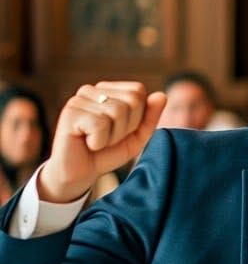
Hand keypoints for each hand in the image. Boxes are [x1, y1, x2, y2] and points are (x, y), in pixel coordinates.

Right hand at [38, 83, 166, 202]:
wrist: (80, 173)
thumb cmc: (107, 153)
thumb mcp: (137, 137)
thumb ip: (150, 117)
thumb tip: (161, 95)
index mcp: (107, 90)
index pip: (138, 91)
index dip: (138, 117)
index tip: (121, 131)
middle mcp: (91, 90)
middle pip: (132, 100)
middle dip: (127, 127)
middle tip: (108, 138)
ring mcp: (78, 99)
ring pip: (118, 112)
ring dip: (113, 136)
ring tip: (98, 142)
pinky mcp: (69, 113)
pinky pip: (100, 125)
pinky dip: (99, 141)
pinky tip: (88, 143)